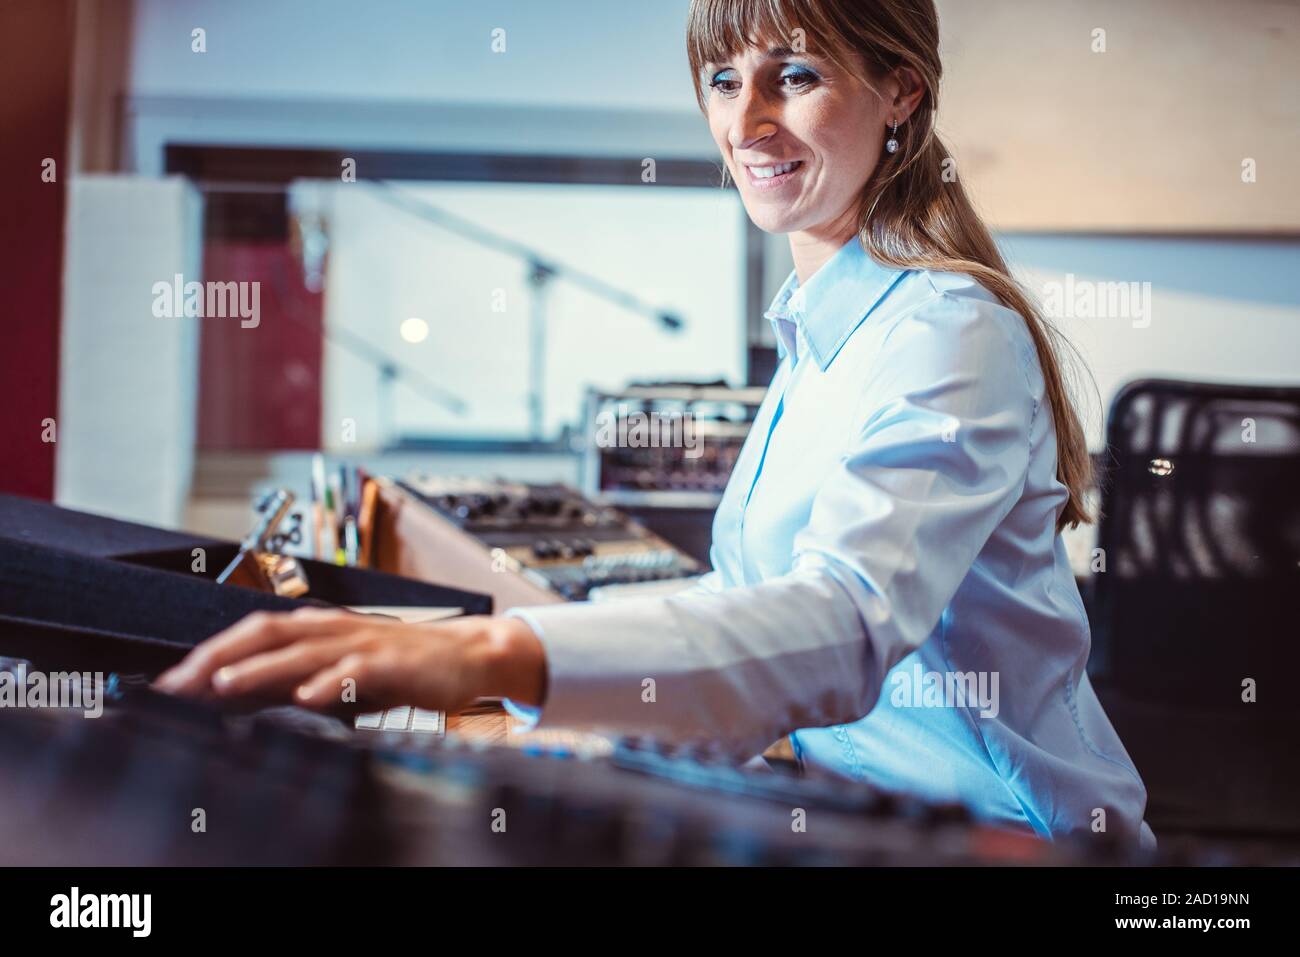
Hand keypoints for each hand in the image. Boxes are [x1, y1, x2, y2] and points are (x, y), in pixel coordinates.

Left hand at [152, 607, 546, 713]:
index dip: (209, 654)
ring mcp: (363, 643)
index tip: (169, 682)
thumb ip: (296, 678)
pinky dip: (330, 683)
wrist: (467, 655)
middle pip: (265, 633)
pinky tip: (309, 697)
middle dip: (217, 657)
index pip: (252, 633)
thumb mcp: (340, 670)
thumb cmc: (401, 665)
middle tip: (177, 683)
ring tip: (223, 685)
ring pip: (303, 651)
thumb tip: (238, 695)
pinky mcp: (393, 662)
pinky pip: (357, 671)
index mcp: (318, 628)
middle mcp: (334, 629)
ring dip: (260, 668)